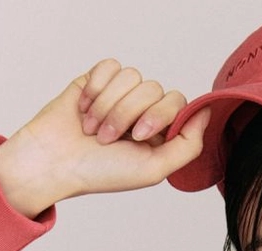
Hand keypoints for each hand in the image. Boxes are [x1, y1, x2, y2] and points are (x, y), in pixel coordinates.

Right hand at [0, 60, 211, 212]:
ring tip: (93, 130)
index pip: (178, 103)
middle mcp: (143, 111)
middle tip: (108, 139)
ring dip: (109, 106)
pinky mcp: (97, 79)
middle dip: (129, 114)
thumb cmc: (102, 172)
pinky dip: (96, 89)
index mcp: (160, 133)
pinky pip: (110, 66)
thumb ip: (188, 144)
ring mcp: (120, 94)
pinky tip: (84, 109)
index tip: (139, 136)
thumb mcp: (154, 169)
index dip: (159, 115)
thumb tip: (207, 111)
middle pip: (155, 88)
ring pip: (132, 77)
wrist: (55, 161)